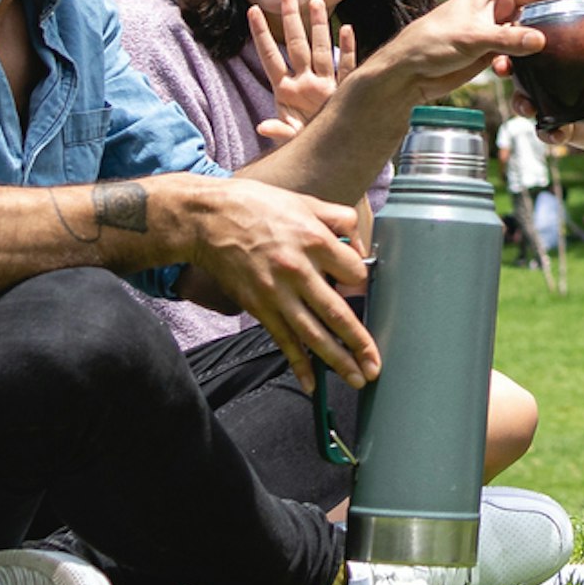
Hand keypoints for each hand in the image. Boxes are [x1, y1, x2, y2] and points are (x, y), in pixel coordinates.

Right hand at [173, 174, 379, 388]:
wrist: (208, 220)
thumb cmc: (258, 206)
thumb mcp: (306, 202)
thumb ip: (339, 220)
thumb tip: (360, 248)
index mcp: (315, 241)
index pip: (356, 273)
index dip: (364, 282)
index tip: (363, 289)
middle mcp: (299, 271)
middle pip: (338, 314)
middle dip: (360, 344)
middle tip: (375, 367)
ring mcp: (277, 293)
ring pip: (313, 334)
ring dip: (337, 360)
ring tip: (356, 379)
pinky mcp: (259, 307)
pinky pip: (283, 340)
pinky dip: (298, 363)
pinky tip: (311, 382)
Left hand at [246, 0, 355, 141]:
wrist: (330, 156)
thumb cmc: (306, 147)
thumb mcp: (290, 139)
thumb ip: (279, 131)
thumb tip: (263, 126)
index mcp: (286, 91)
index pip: (270, 56)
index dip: (261, 34)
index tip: (253, 10)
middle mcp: (305, 82)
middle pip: (297, 44)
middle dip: (292, 18)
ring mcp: (325, 85)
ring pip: (321, 49)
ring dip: (319, 26)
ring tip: (316, 2)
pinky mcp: (343, 92)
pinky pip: (348, 67)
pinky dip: (348, 49)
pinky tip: (347, 29)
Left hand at [366, 0, 568, 96]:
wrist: (408, 73)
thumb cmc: (431, 43)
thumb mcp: (473, 38)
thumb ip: (509, 39)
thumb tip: (542, 40)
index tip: (582, 4)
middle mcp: (493, 12)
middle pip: (533, 15)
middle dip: (551, 26)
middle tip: (575, 39)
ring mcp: (492, 34)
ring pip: (525, 39)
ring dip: (536, 51)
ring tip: (553, 61)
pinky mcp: (487, 55)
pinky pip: (514, 57)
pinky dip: (522, 66)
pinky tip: (523, 76)